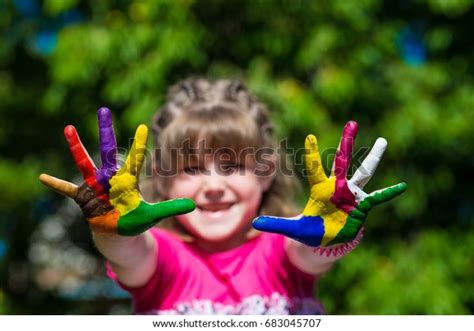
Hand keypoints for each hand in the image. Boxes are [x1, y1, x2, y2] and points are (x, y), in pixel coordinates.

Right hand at [39, 107, 194, 235]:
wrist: (117, 233)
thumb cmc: (135, 221)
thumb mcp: (153, 215)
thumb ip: (171, 208)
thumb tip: (193, 206)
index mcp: (128, 181)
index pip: (135, 160)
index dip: (139, 145)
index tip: (143, 128)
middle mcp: (110, 179)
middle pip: (109, 151)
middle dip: (106, 132)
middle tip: (103, 110)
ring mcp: (96, 187)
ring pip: (85, 163)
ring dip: (77, 147)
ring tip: (69, 128)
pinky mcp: (84, 199)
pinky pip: (68, 190)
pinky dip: (57, 184)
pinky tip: (43, 177)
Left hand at [252, 121, 406, 246]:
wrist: (325, 241)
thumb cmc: (309, 231)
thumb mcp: (293, 228)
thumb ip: (276, 224)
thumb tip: (255, 223)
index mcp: (320, 189)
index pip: (314, 168)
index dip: (312, 154)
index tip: (309, 137)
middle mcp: (337, 187)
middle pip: (342, 161)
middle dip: (347, 143)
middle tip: (352, 123)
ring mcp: (351, 196)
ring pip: (363, 173)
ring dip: (373, 158)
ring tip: (383, 141)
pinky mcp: (362, 207)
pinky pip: (377, 198)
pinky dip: (389, 192)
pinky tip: (402, 185)